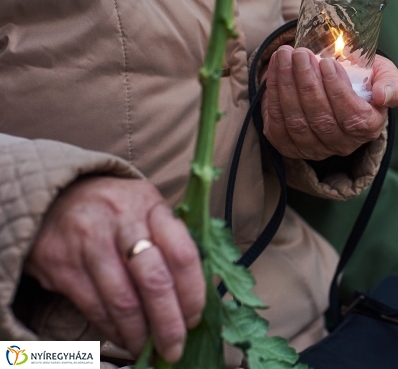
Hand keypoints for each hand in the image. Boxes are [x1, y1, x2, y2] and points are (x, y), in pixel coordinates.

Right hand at [24, 177, 204, 362]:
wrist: (54, 197)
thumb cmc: (116, 210)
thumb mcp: (148, 209)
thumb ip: (171, 243)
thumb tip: (194, 297)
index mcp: (151, 207)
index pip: (183, 253)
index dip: (193, 293)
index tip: (195, 318)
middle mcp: (121, 221)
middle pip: (154, 281)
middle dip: (168, 323)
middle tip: (174, 347)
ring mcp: (89, 242)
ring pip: (122, 301)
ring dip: (139, 334)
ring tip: (148, 348)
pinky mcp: (61, 264)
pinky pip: (93, 306)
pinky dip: (111, 329)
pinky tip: (123, 337)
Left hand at [263, 45, 397, 159]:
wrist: (339, 86)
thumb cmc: (366, 80)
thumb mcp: (387, 77)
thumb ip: (393, 85)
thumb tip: (382, 96)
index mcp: (368, 128)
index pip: (353, 117)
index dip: (337, 91)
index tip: (327, 63)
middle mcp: (342, 144)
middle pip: (321, 120)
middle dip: (307, 84)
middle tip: (300, 54)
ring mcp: (314, 148)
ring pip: (297, 122)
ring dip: (287, 87)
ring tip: (285, 56)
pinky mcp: (288, 145)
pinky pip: (277, 124)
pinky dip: (273, 95)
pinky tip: (276, 70)